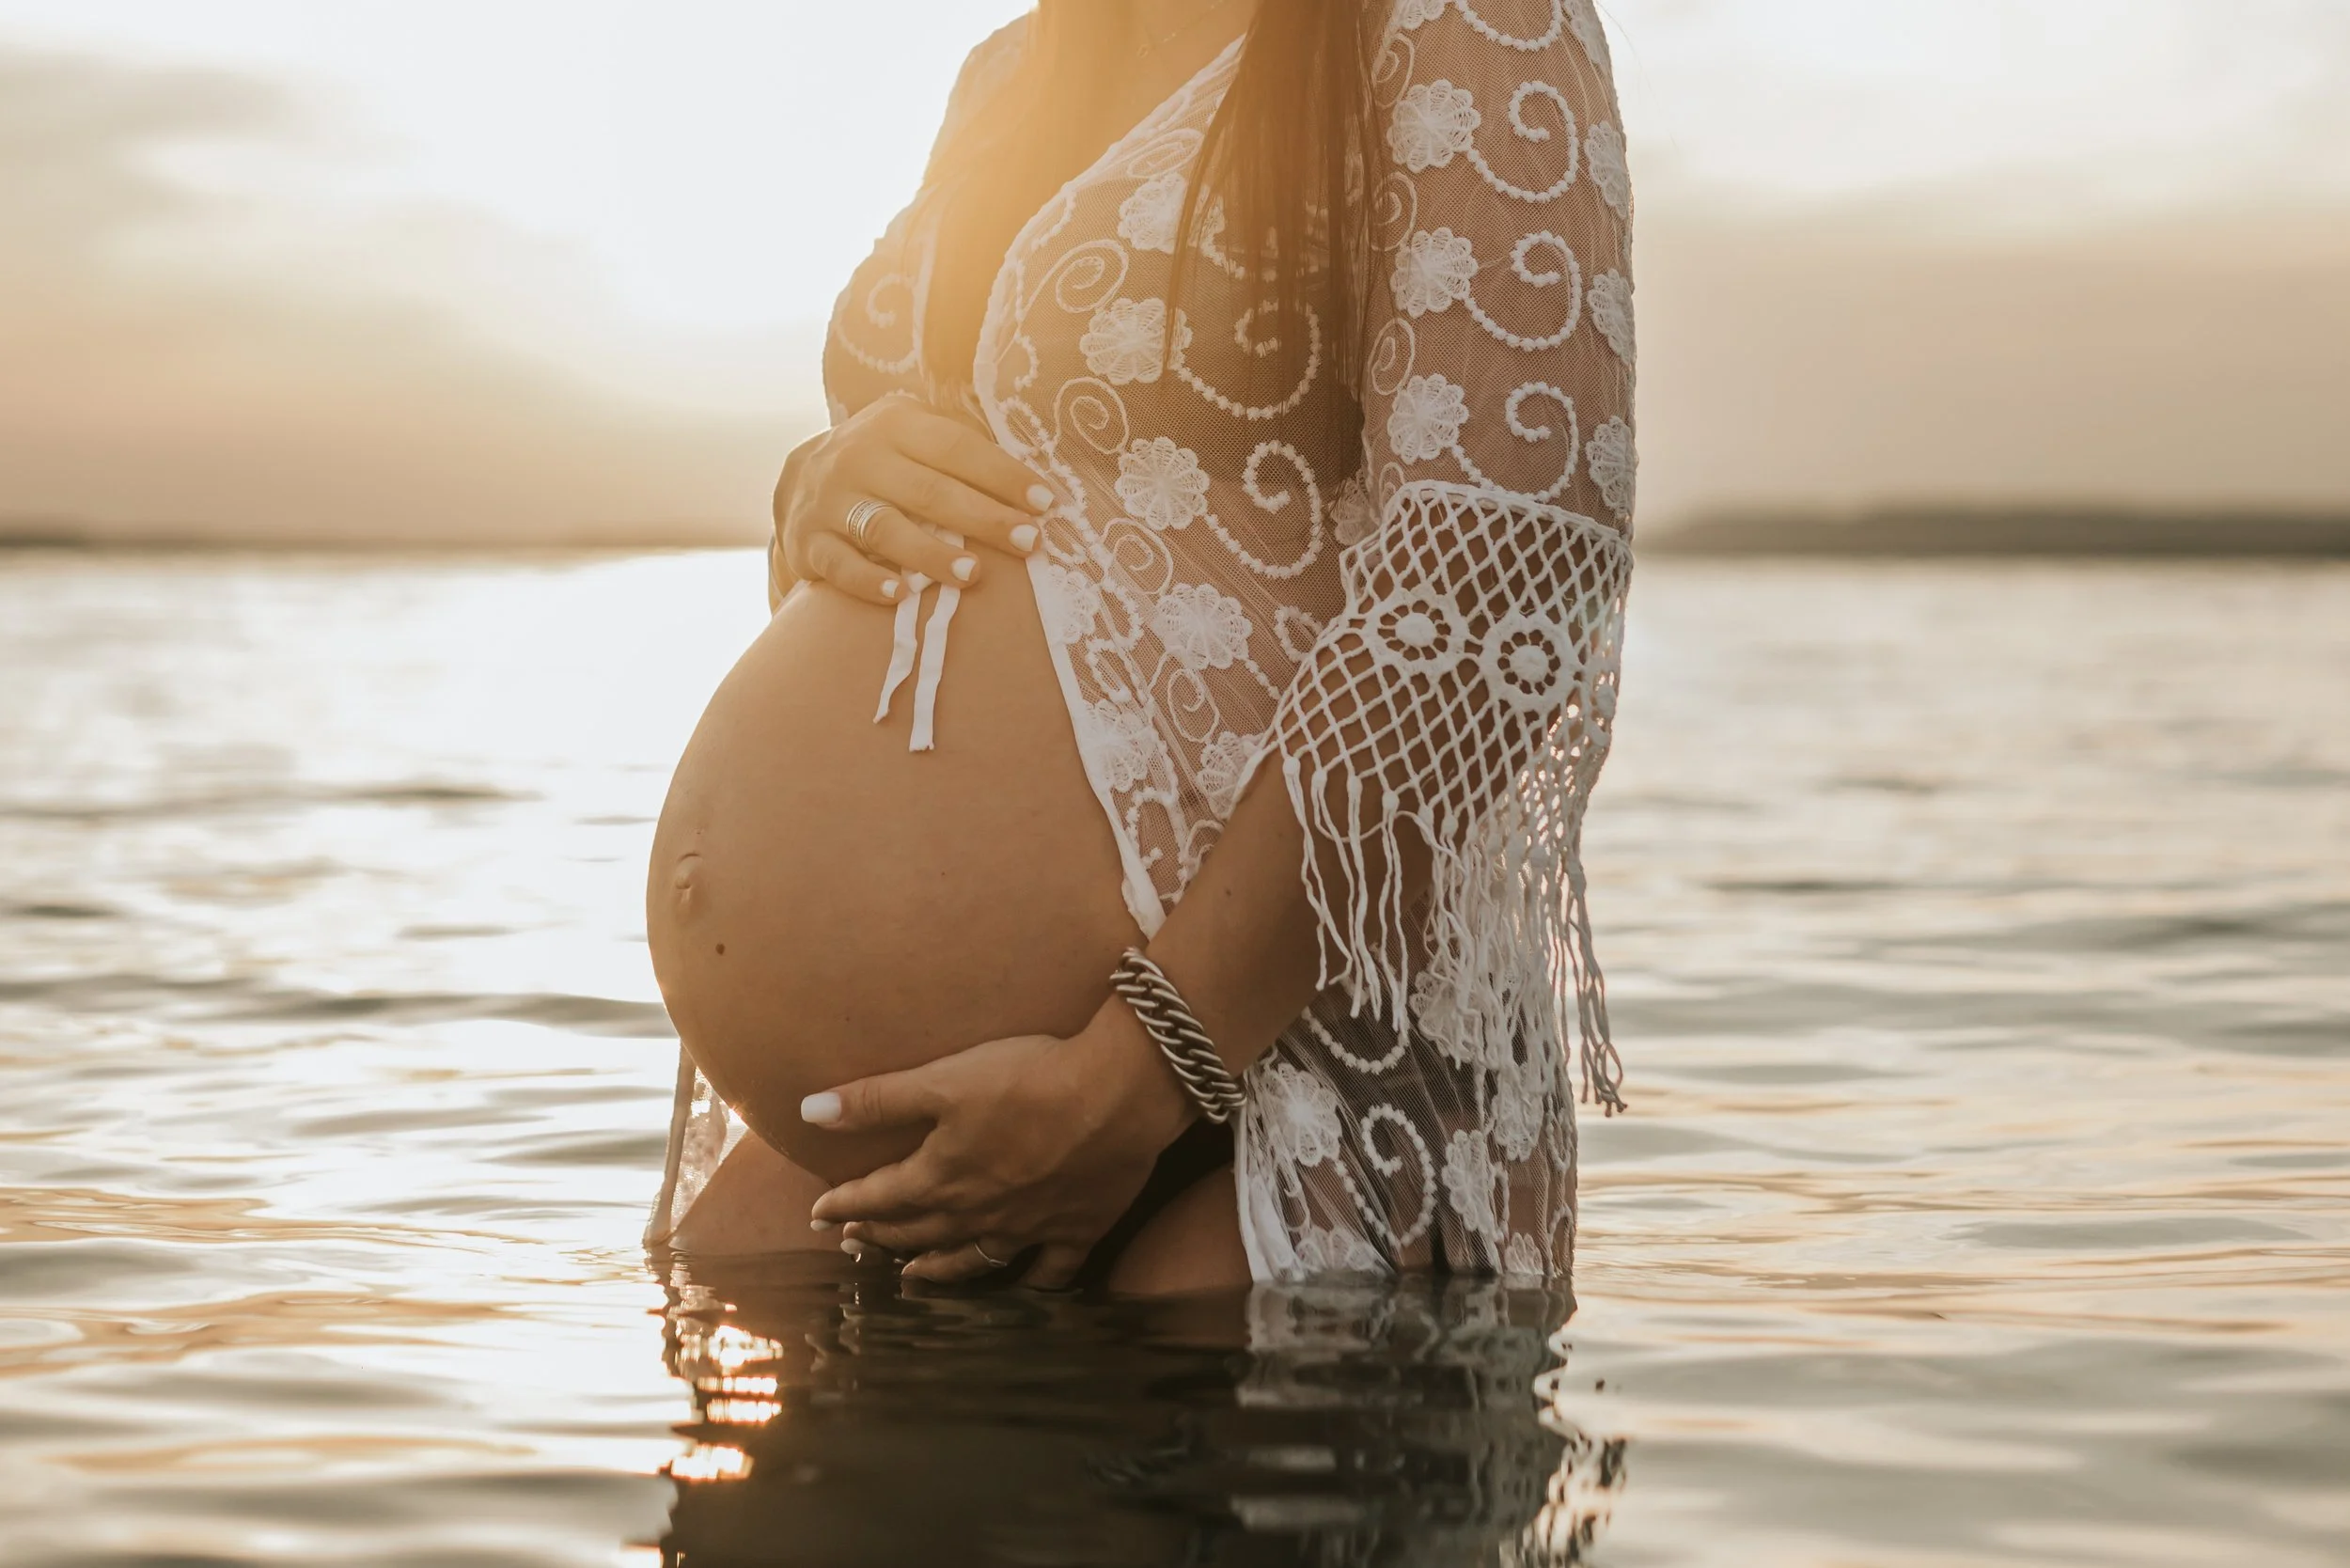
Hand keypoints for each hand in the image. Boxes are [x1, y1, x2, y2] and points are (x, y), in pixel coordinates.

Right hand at [773, 394, 1055, 605]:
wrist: (801, 480)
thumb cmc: (889, 461)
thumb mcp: (916, 433)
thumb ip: (963, 447)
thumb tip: (1032, 485)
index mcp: (895, 424)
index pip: (956, 447)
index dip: (1002, 475)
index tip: (1046, 503)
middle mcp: (859, 457)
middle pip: (928, 490)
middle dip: (983, 518)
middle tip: (1029, 542)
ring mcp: (830, 501)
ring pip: (885, 529)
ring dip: (931, 553)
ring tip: (974, 575)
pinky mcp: (808, 542)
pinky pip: (840, 565)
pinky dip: (869, 582)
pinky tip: (902, 595)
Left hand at [803, 999, 1195, 1288]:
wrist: (1117, 1094)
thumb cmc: (1029, 1079)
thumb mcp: (944, 1079)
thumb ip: (876, 1099)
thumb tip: (808, 1111)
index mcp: (942, 1175)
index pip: (879, 1195)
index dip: (845, 1204)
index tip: (819, 1213)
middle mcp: (978, 1212)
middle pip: (918, 1230)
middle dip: (881, 1235)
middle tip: (855, 1241)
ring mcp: (1028, 1229)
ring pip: (971, 1260)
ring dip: (936, 1269)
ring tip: (912, 1276)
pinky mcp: (1076, 1231)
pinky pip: (1048, 1273)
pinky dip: (1030, 1285)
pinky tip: (1022, 1290)